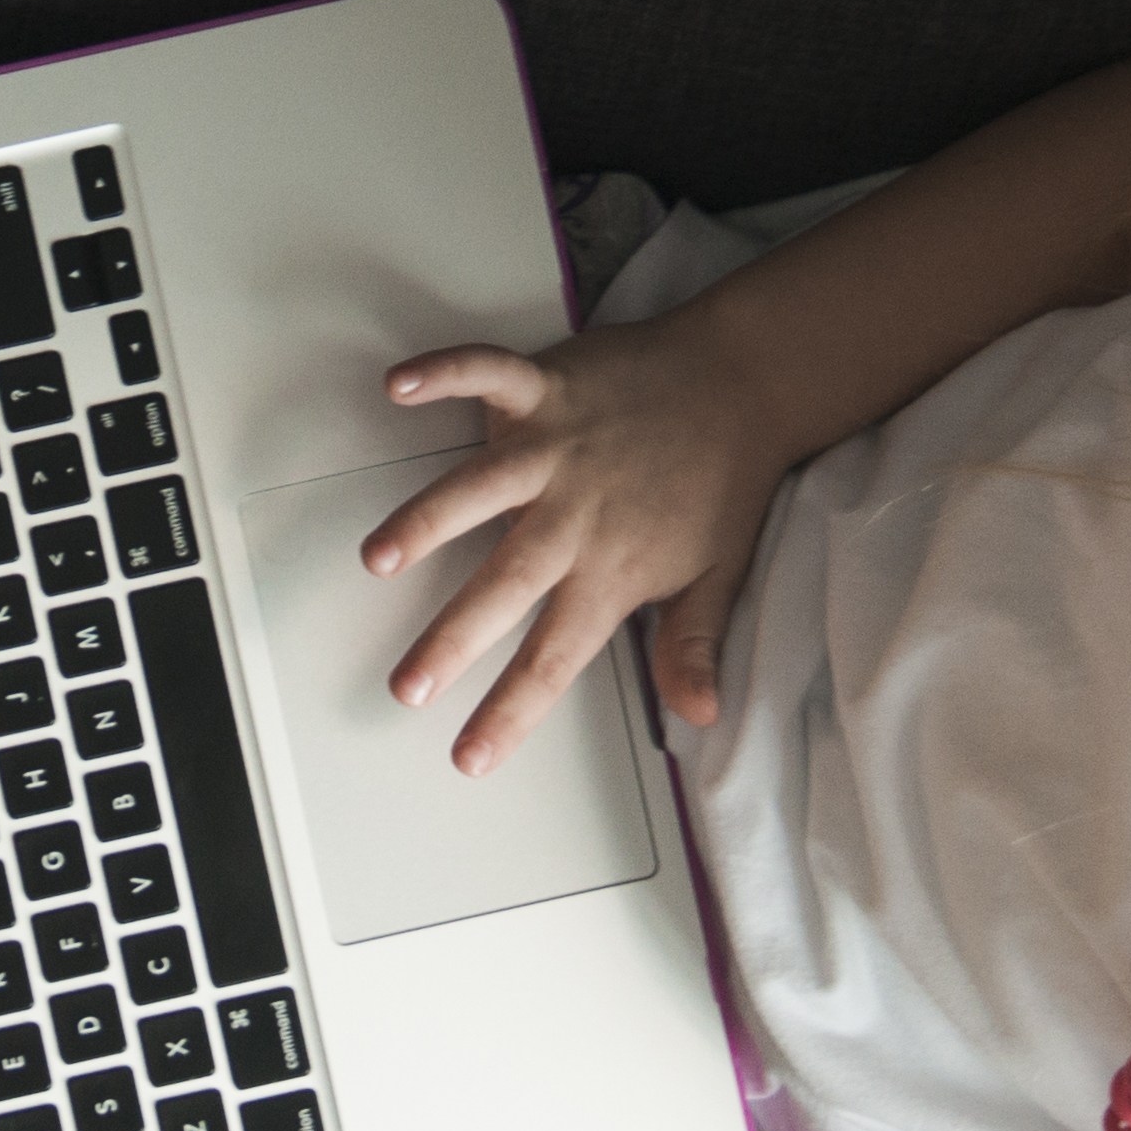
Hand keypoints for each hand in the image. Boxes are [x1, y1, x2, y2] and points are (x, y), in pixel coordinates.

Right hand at [358, 307, 790, 773]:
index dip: (511, 712)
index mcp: (613, 570)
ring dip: (428, 520)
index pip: (555, 658)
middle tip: (407, 685)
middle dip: (452, 640)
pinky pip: (491, 376)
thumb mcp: (717, 574)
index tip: (470, 756)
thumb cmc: (725, 477)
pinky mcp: (549, 388)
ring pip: (481, 488)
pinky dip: (446, 373)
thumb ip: (691, 645)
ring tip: (380, 557)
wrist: (750, 380)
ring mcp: (558, 449)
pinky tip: (399, 386)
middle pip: (506, 587)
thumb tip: (698, 715)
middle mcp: (577, 516)